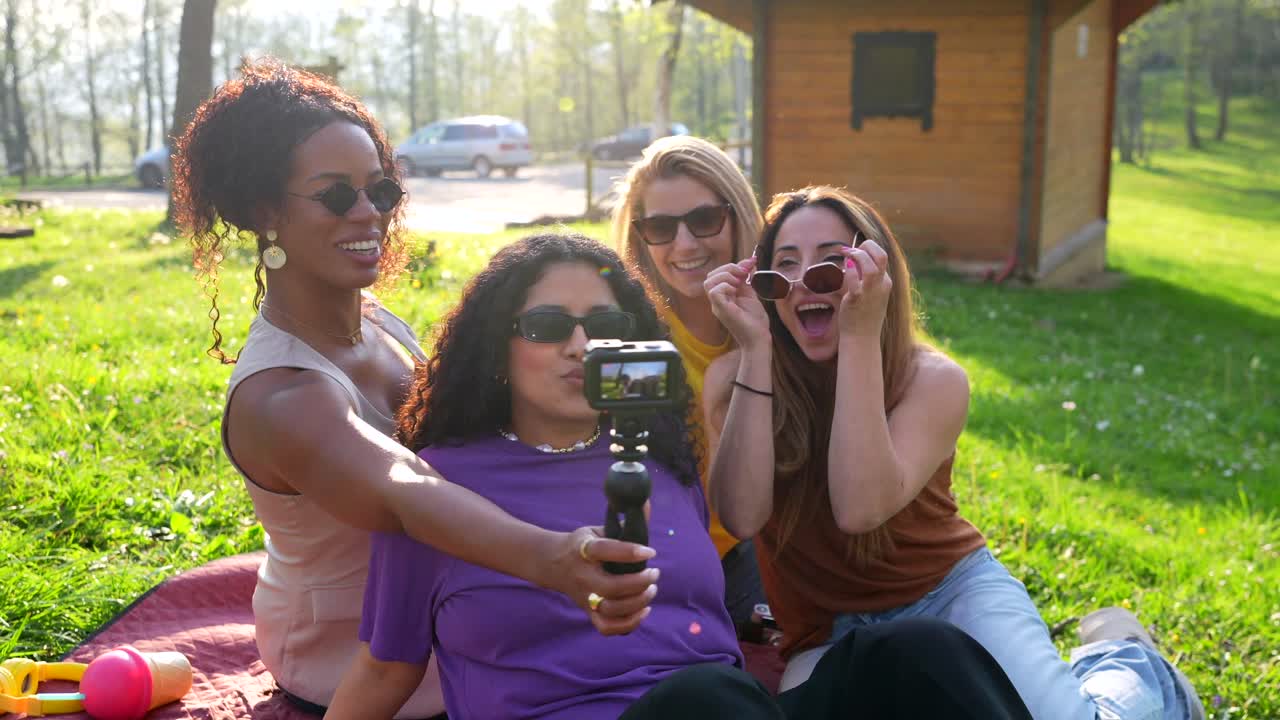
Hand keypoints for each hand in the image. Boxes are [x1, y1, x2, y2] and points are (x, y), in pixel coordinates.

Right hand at [539, 527, 659, 635]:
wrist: (552, 563)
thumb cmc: (582, 544)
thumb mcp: (597, 529)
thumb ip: (623, 523)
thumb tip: (646, 504)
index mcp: (584, 550)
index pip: (605, 551)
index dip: (629, 552)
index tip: (651, 552)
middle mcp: (583, 576)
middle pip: (611, 587)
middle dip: (639, 583)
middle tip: (654, 573)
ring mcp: (584, 597)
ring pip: (611, 610)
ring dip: (637, 603)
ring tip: (651, 589)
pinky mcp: (588, 611)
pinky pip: (607, 627)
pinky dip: (628, 624)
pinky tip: (643, 610)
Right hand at [703, 257, 770, 350]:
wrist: (759, 337)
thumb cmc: (755, 320)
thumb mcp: (750, 293)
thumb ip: (746, 280)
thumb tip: (748, 262)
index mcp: (723, 296)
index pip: (717, 275)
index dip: (731, 266)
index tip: (749, 264)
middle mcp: (717, 300)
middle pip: (710, 276)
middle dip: (727, 268)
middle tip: (743, 274)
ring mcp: (717, 305)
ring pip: (709, 282)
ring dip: (726, 276)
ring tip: (738, 283)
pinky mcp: (721, 310)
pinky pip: (714, 291)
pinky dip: (725, 286)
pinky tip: (735, 291)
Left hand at [838, 240, 891, 338]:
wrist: (862, 337)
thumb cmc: (863, 315)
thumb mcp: (871, 294)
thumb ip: (864, 278)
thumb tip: (852, 261)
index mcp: (885, 282)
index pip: (881, 257)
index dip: (868, 249)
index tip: (854, 251)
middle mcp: (881, 285)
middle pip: (881, 256)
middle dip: (866, 246)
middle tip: (850, 250)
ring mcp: (870, 292)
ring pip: (871, 266)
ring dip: (857, 256)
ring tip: (846, 255)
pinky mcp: (857, 299)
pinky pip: (855, 281)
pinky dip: (849, 271)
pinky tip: (844, 268)